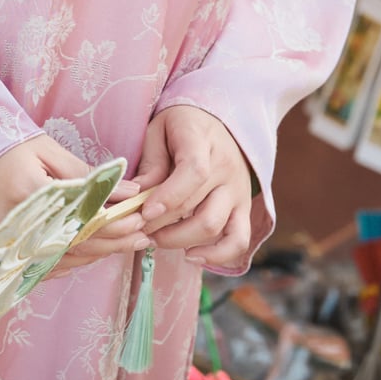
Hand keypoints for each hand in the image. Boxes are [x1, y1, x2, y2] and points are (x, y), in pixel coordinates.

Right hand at [0, 135, 149, 274]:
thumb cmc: (7, 146)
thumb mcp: (48, 152)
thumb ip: (89, 176)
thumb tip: (130, 192)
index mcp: (28, 194)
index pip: (81, 218)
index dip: (113, 223)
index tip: (138, 219)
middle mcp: (15, 226)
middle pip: (74, 245)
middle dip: (112, 242)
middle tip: (140, 237)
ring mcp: (4, 245)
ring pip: (60, 261)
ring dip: (95, 255)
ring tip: (123, 245)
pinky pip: (40, 268)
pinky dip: (68, 262)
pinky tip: (90, 254)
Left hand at [131, 104, 255, 271]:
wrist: (216, 124)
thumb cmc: (180, 128)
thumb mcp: (157, 131)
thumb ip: (150, 163)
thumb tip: (136, 198)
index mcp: (203, 141)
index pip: (194, 172)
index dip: (168, 197)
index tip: (145, 212)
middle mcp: (227, 168)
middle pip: (198, 207)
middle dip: (162, 225)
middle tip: (138, 227)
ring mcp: (239, 191)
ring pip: (214, 227)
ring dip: (180, 240)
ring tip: (156, 238)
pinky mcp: (244, 209)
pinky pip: (239, 240)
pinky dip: (217, 255)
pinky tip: (191, 255)